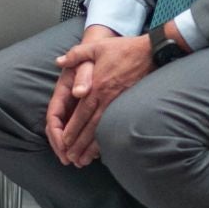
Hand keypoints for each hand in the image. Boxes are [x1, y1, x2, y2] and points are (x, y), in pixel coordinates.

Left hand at [50, 26, 154, 166]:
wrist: (150, 52)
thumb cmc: (123, 49)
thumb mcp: (96, 48)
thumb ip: (75, 55)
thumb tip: (58, 61)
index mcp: (96, 86)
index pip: (81, 113)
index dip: (72, 129)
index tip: (64, 142)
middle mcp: (105, 98)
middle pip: (90, 126)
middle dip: (79, 143)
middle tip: (70, 158)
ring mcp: (118, 103)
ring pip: (102, 129)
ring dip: (92, 146)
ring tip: (83, 160)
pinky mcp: (128, 104)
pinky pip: (116, 125)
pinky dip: (108, 139)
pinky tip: (104, 149)